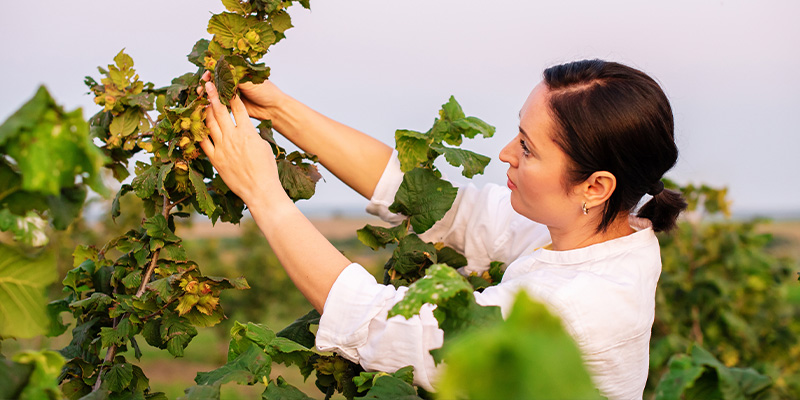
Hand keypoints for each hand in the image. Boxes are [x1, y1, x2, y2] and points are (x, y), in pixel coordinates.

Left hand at [199, 79, 284, 206]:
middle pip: (220, 112)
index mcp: (247, 133)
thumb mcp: (263, 146)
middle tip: (208, 84)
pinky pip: (204, 142)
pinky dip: (199, 132)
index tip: (227, 85)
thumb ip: (252, 134)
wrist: (260, 189)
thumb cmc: (267, 169)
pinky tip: (196, 124)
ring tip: (201, 101)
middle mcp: (233, 138)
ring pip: (209, 124)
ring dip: (204, 111)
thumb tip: (244, 129)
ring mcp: (222, 148)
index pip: (238, 108)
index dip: (232, 95)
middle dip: (213, 96)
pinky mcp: (215, 159)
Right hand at [200, 71, 285, 120]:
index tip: (207, 74)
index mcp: (238, 71)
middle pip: (215, 79)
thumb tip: (220, 69)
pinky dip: (212, 102)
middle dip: (207, 81)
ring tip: (202, 93)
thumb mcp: (249, 80)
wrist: (273, 108)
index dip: (212, 70)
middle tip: (203, 84)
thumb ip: (235, 77)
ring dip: (207, 92)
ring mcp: (231, 93)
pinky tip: (206, 102)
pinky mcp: (231, 105)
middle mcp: (233, 81)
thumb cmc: (265, 91)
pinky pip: (219, 102)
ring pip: (215, 91)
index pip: (221, 68)